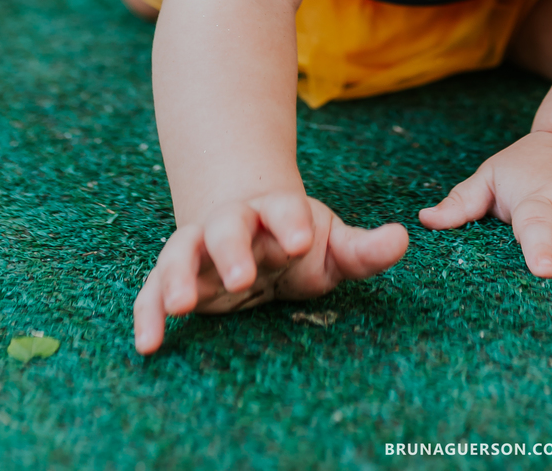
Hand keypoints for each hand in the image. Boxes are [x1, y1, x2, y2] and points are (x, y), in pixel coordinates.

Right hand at [133, 190, 407, 353]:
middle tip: (242, 275)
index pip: (283, 209)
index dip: (289, 220)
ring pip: (182, 252)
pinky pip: (152, 291)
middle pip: (228, 226)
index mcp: (275, 210)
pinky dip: (148, 312)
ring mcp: (200, 248)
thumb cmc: (295, 237)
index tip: (299, 239)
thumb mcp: (333, 242)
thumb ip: (364, 247)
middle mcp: (233, 223)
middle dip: (233, 247)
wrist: (250, 222)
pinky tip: (149, 343)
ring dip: (179, 276)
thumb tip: (404, 237)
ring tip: (181, 305)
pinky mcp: (179, 278)